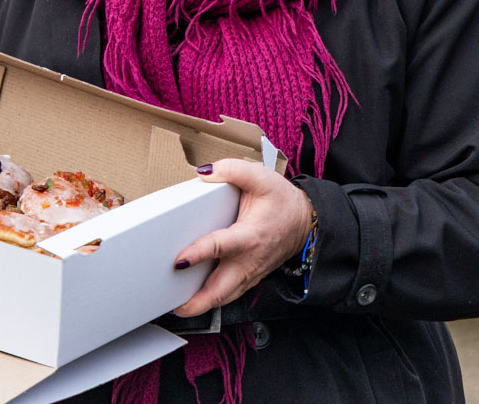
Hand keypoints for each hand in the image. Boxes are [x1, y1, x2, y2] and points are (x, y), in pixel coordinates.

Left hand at [171, 159, 313, 317]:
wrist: (307, 222)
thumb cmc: (283, 202)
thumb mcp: (261, 177)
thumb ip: (232, 170)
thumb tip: (205, 172)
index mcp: (250, 236)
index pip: (221, 247)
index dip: (199, 254)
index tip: (179, 261)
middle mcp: (249, 260)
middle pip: (221, 289)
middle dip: (197, 301)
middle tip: (172, 305)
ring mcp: (250, 273)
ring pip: (224, 297)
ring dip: (202, 305)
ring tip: (176, 308)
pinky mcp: (249, 278)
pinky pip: (229, 294)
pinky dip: (211, 301)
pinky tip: (194, 300)